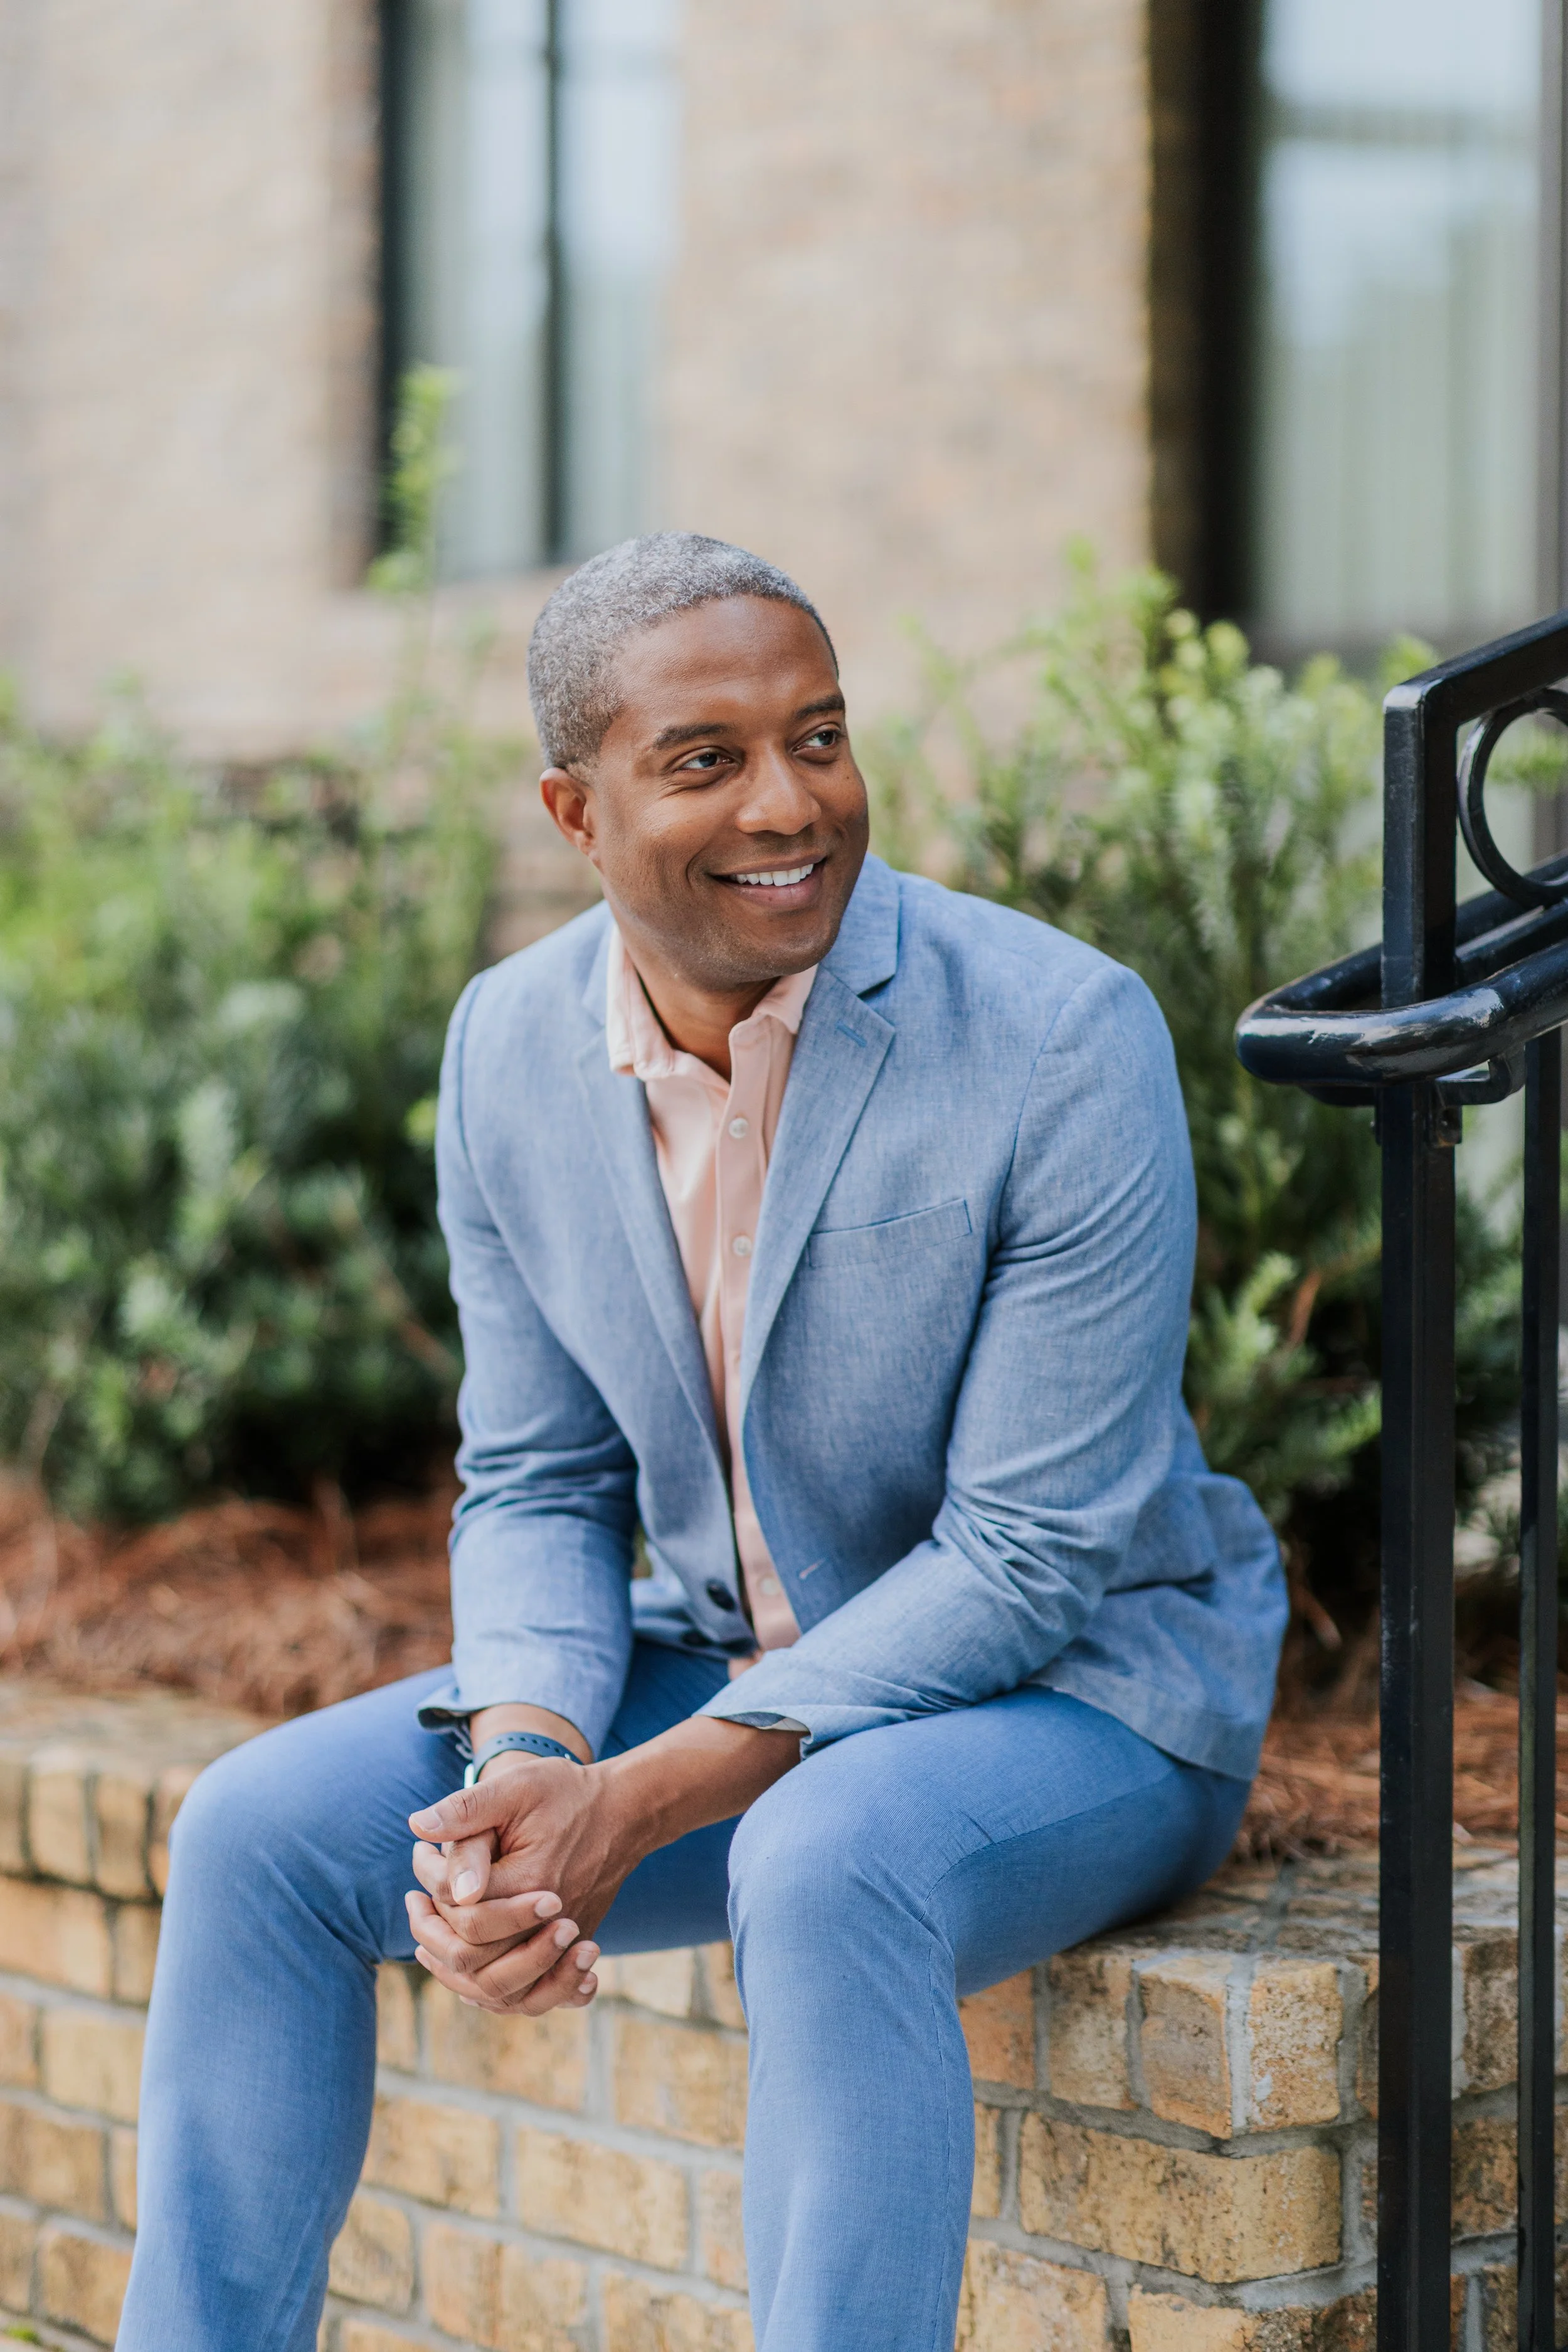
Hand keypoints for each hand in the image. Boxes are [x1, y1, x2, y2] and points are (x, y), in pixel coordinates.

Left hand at [406, 1715, 800, 2015]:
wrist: (625, 1811)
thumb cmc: (567, 1794)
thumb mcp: (516, 1786)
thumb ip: (468, 1809)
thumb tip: (419, 1827)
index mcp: (532, 1882)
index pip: (464, 1912)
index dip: (431, 1886)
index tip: (420, 1854)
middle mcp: (550, 1923)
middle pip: (475, 1961)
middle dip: (433, 1935)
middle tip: (413, 1902)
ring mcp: (563, 1942)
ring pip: (501, 1991)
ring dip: (455, 1972)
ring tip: (426, 1942)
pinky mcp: (570, 1950)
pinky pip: (528, 1995)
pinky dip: (492, 1992)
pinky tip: (466, 1976)